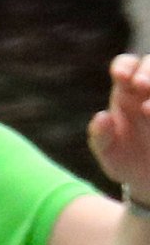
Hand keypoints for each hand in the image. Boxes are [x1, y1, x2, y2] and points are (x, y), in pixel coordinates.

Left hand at [92, 55, 149, 198]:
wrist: (148, 179)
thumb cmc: (125, 159)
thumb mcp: (108, 153)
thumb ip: (100, 136)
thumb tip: (101, 118)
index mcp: (126, 92)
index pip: (126, 66)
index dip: (124, 66)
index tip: (119, 76)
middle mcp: (149, 91)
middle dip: (148, 70)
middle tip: (140, 84)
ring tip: (147, 108)